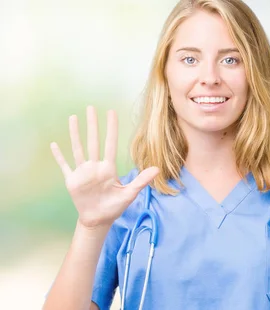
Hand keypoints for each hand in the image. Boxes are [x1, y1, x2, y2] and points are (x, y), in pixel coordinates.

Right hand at [50, 106, 158, 228]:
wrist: (99, 219)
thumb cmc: (115, 206)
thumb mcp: (130, 193)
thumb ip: (142, 180)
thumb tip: (158, 168)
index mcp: (108, 168)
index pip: (110, 144)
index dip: (111, 129)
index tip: (111, 113)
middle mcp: (95, 166)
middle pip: (93, 141)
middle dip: (92, 125)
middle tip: (91, 107)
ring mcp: (83, 172)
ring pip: (77, 148)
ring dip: (75, 134)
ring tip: (73, 117)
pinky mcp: (72, 180)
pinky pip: (64, 165)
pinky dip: (59, 156)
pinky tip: (54, 144)